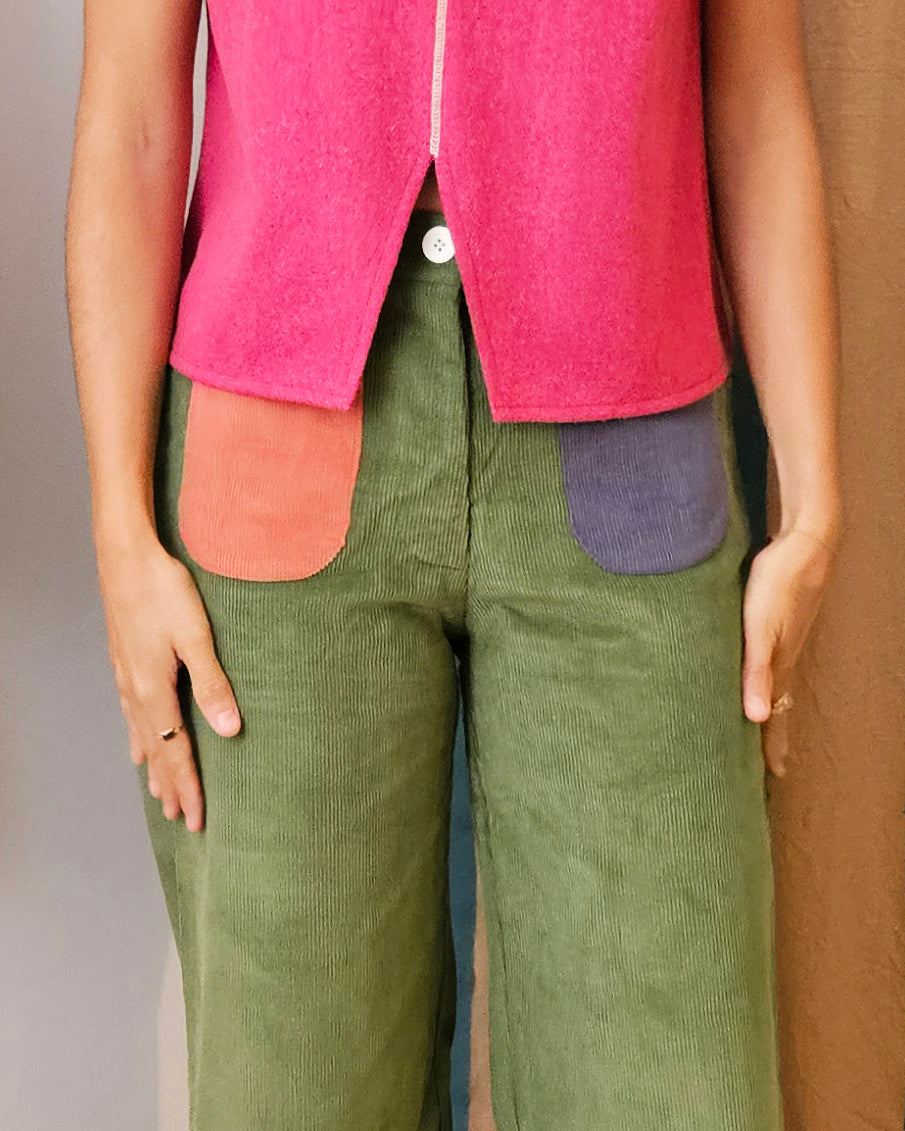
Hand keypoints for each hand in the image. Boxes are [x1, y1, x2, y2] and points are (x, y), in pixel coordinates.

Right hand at [97, 533, 241, 831]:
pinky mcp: (124, 662)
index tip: (198, 818)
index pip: (177, 752)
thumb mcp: (196, 637)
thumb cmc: (164, 590)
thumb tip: (230, 731)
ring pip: (142, 736)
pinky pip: (131, 715)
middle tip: (184, 820)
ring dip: (155, 768)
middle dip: (171, 787)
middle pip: (156, 752)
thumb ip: (213, 685)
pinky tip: (139, 745)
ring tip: (161, 794)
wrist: (125, 556)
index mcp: (155, 691)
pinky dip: (139, 739)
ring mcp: (126, 678)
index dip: (188, 786)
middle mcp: (136, 692)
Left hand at [741, 524, 838, 776]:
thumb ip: (755, 671)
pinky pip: (773, 661)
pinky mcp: (780, 621)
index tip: (776, 775)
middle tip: (773, 765)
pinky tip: (761, 674)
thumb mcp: (760, 628)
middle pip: (778, 704)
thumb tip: (754, 718)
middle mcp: (784, 656)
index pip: (774, 715)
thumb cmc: (779, 582)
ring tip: (763, 727)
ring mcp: (784, 638)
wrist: (806, 541)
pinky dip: (767, 678)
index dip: (773, 745)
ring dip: (770, 707)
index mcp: (778, 664)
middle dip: (774, 735)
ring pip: (775, 683)